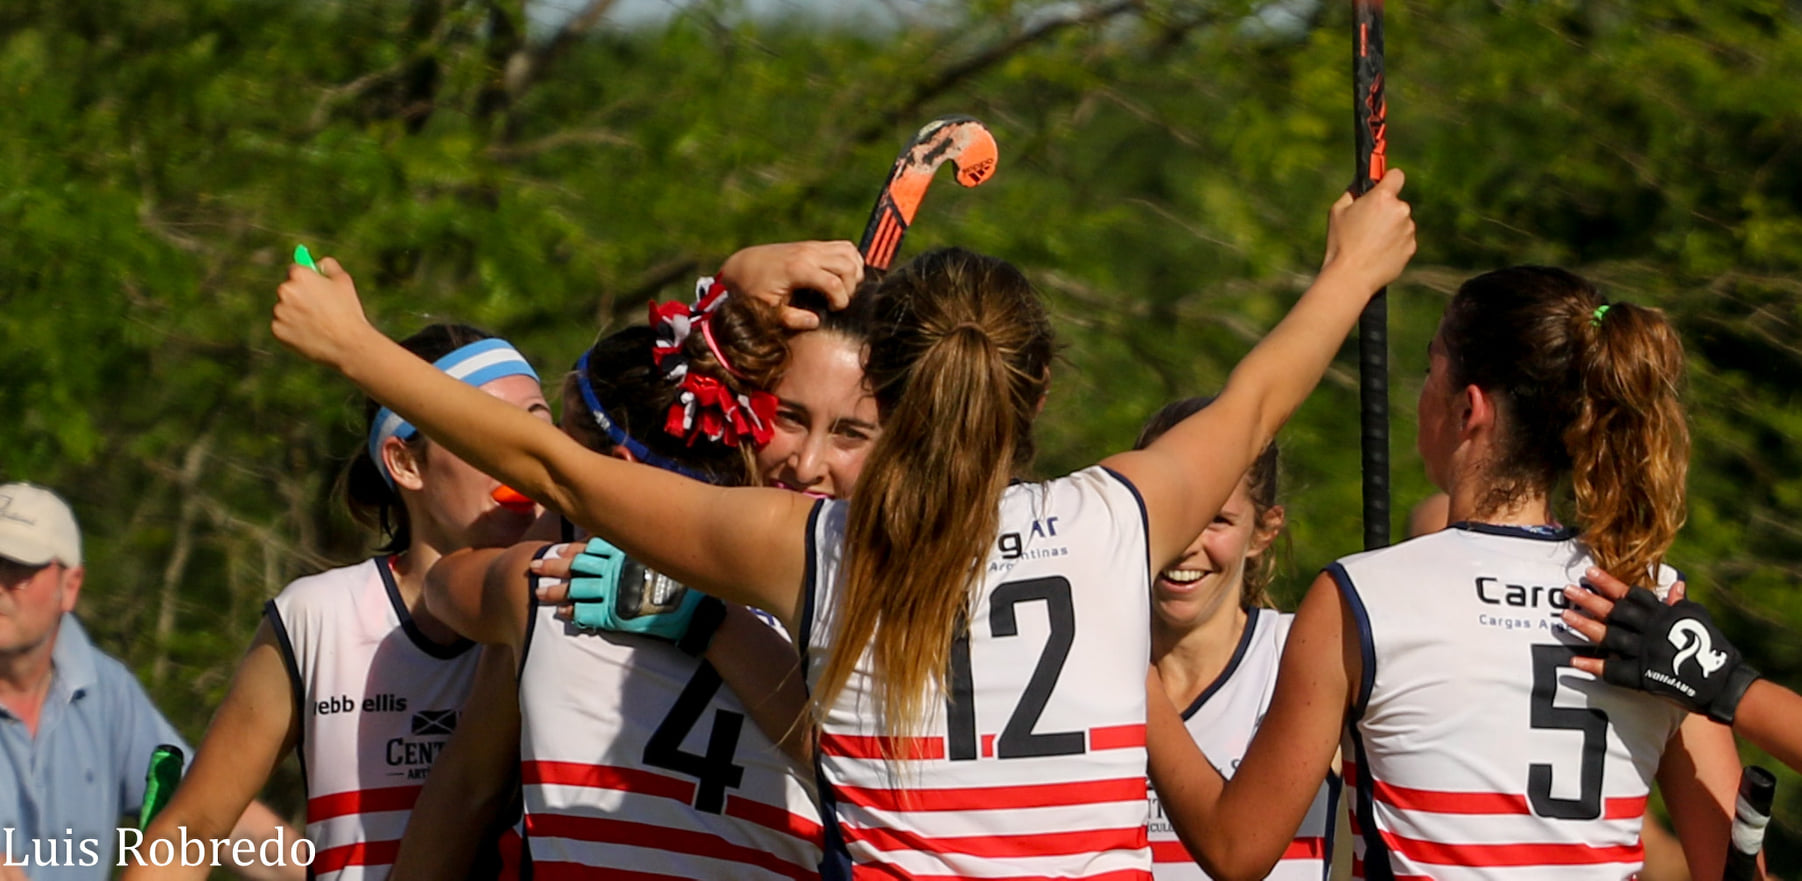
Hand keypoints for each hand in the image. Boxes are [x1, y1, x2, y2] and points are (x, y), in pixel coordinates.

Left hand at [272, 256, 378, 368]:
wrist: (346, 344)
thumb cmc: (348, 311)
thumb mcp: (344, 281)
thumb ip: (329, 266)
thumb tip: (318, 263)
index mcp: (299, 275)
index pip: (294, 271)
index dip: (305, 279)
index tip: (309, 286)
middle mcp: (285, 290)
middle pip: (288, 290)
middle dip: (299, 297)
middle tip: (317, 309)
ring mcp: (279, 311)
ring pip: (284, 309)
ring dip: (294, 314)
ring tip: (317, 325)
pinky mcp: (277, 330)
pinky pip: (282, 327)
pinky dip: (292, 330)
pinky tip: (310, 335)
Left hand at [534, 538, 725, 654]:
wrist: (695, 611)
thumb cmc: (683, 583)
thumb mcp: (660, 557)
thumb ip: (640, 550)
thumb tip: (632, 541)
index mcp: (624, 553)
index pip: (590, 548)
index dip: (570, 550)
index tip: (555, 550)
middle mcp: (614, 570)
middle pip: (576, 566)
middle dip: (553, 567)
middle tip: (534, 567)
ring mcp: (612, 592)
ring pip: (575, 589)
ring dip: (555, 591)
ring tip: (538, 593)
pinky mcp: (614, 615)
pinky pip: (586, 613)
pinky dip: (572, 612)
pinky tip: (561, 613)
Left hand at [716, 241, 864, 328]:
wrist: (743, 265)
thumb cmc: (753, 290)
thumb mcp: (767, 310)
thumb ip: (791, 319)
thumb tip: (816, 322)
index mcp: (797, 269)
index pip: (834, 283)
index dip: (841, 300)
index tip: (833, 311)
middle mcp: (808, 253)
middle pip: (848, 266)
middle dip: (850, 287)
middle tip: (838, 301)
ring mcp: (812, 246)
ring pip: (850, 253)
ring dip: (854, 273)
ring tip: (843, 289)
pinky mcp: (814, 244)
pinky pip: (844, 247)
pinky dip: (851, 260)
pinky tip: (843, 277)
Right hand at [1321, 169, 1415, 293]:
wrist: (1351, 276)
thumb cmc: (1341, 243)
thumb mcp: (1337, 211)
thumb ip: (1352, 193)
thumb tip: (1359, 187)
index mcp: (1382, 197)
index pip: (1396, 175)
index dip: (1388, 179)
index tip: (1383, 184)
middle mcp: (1400, 210)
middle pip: (1396, 203)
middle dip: (1385, 209)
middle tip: (1367, 223)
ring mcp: (1408, 230)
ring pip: (1400, 222)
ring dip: (1390, 228)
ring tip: (1370, 243)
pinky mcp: (1411, 247)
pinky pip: (1403, 239)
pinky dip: (1394, 244)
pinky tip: (1377, 253)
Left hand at [1560, 567, 1758, 723]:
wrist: (1725, 685)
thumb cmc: (1713, 650)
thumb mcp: (1697, 621)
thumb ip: (1680, 604)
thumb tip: (1676, 584)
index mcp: (1665, 615)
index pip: (1632, 594)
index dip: (1610, 583)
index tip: (1590, 573)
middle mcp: (1653, 630)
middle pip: (1616, 612)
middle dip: (1590, 600)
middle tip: (1567, 590)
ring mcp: (1647, 653)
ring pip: (1610, 636)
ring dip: (1585, 626)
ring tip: (1564, 616)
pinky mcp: (1644, 677)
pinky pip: (1613, 670)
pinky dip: (1594, 665)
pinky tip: (1574, 660)